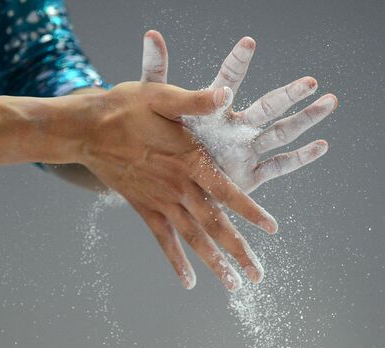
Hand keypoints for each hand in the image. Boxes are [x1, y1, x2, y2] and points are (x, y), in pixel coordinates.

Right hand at [77, 36, 278, 291]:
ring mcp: (160, 201)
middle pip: (214, 225)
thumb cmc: (124, 109)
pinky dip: (175, 260)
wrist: (87, 130)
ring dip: (213, 263)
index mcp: (188, 161)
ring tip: (233, 286)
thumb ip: (195, 101)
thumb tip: (226, 93)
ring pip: (192, 238)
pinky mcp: (143, 208)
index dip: (250, 211)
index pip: (227, 191)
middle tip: (257, 276)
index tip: (271, 230)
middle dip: (238, 251)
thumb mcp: (161, 96)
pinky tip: (188, 281)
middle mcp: (178, 187)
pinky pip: (162, 240)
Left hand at [142, 34, 337, 193]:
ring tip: (329, 101)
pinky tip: (321, 145)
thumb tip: (151, 33)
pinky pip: (278, 165)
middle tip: (310, 81)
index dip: (237, 63)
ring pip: (281, 133)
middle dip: (288, 95)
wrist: (170, 181)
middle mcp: (235, 127)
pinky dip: (300, 158)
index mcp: (214, 110)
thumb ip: (156, 71)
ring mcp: (245, 150)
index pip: (228, 81)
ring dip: (305, 119)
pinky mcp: (249, 174)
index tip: (247, 43)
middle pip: (266, 107)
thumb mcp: (157, 104)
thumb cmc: (164, 141)